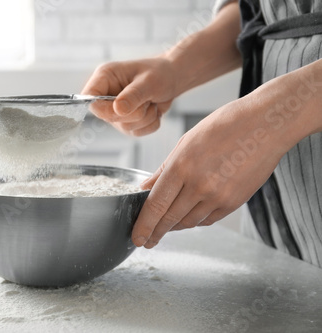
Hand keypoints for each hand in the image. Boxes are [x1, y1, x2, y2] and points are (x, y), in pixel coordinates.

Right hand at [81, 58, 177, 136]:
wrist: (172, 79)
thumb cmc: (159, 72)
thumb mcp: (149, 81)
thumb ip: (133, 95)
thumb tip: (117, 110)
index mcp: (105, 77)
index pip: (89, 98)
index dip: (103, 108)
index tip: (121, 109)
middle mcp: (106, 95)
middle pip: (107, 116)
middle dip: (133, 113)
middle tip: (147, 99)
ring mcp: (115, 111)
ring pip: (125, 127)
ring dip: (145, 118)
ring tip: (151, 102)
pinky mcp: (125, 122)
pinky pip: (136, 133)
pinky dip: (150, 124)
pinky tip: (153, 110)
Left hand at [131, 98, 286, 247]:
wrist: (266, 126)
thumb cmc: (224, 126)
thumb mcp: (186, 142)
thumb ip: (164, 169)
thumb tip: (146, 188)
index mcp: (182, 166)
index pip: (156, 205)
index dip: (144, 226)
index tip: (136, 238)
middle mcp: (199, 185)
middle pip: (170, 219)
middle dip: (155, 233)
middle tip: (146, 240)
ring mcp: (218, 196)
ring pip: (189, 222)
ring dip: (174, 227)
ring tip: (165, 227)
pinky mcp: (234, 202)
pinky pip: (208, 219)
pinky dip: (194, 221)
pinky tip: (188, 218)